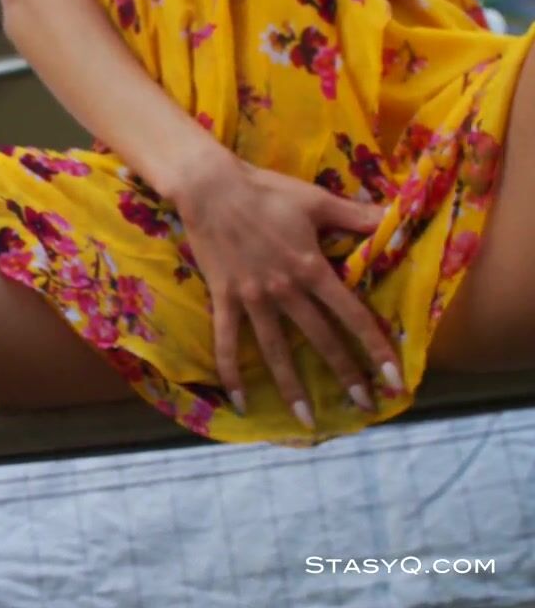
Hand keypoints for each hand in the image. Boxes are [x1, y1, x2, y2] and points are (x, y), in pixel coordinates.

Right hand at [170, 157, 400, 428]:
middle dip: (345, 375)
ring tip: (307, 420)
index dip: (375, 347)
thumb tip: (397, 218)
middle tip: (364, 406)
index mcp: (311, 268)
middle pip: (320, 339)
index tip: (393, 376)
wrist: (210, 188)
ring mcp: (252, 298)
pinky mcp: (224, 297)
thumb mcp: (317, 201)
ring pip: (275, 350)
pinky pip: (227, 340)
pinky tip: (239, 400)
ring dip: (292, 387)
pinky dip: (231, 371)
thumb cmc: (265, 191)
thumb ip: (356, 216)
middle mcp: (285, 290)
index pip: (351, 315)